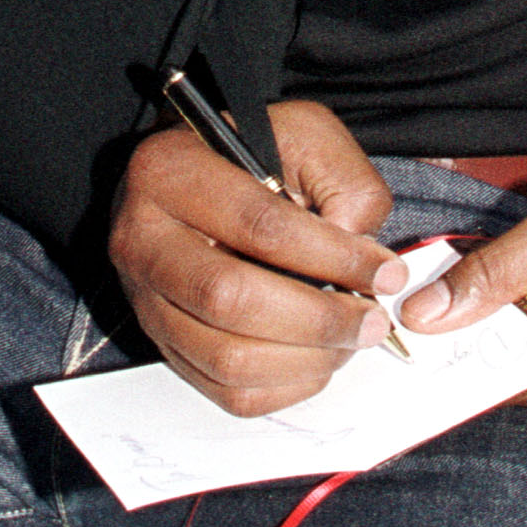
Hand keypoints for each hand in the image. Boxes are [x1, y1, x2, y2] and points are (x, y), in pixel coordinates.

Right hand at [109, 99, 417, 415]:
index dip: (331, 257)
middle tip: (372, 320)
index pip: (257, 226)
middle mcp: (141, 240)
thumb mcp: (306, 135)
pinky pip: (226, 391)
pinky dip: (286, 387)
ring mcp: (145, 301)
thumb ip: (346, 186)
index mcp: (168, 172)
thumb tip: (363, 266)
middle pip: (230, 299)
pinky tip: (317, 358)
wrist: (200, 175)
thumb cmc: (253, 154)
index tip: (385, 272)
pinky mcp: (164, 344)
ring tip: (350, 339)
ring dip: (306, 360)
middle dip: (318, 319)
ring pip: (227, 357)